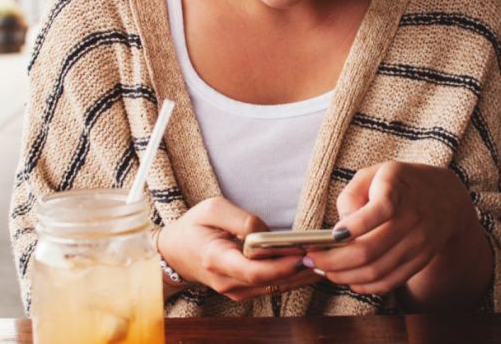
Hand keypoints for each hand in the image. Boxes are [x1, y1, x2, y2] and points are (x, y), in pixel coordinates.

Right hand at [158, 196, 321, 300]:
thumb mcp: (212, 209)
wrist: (176, 252)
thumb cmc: (194, 227)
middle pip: (270, 281)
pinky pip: (271, 287)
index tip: (302, 253)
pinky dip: (291, 277)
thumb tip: (266, 232)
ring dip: (300, 275)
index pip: (253, 271)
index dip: (281, 265)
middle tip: (323, 253)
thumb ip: (240, 219)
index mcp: (216, 260)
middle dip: (299, 269)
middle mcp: (226, 281)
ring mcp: (234, 290)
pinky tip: (309, 267)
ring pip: (274, 287)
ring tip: (324, 259)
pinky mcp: (242, 291)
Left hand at [305, 161, 477, 294]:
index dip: (352, 227)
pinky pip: (390, 281)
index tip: (329, 236)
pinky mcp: (421, 260)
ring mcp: (419, 242)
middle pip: (369, 251)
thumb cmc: (399, 183)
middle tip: (311, 259)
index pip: (380, 210)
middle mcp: (413, 217)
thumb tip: (339, 231)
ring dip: (344, 276)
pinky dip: (365, 286)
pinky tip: (348, 279)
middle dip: (333, 261)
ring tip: (324, 271)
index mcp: (397, 188)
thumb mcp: (373, 173)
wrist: (445, 197)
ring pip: (376, 271)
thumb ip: (351, 196)